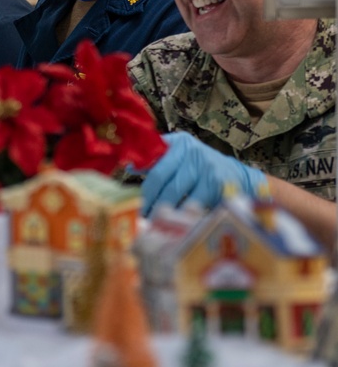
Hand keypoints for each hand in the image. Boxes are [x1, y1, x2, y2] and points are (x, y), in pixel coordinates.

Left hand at [139, 132, 267, 216]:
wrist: (238, 176)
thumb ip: (156, 161)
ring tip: (157, 225)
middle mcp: (192, 151)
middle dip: (152, 203)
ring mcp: (206, 167)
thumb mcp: (179, 157)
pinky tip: (177, 224)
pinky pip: (195, 204)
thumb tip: (129, 166)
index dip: (145, 188)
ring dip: (166, 212)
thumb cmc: (200, 168)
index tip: (135, 204)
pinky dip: (184, 215)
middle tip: (144, 220)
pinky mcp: (218, 184)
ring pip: (178, 194)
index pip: (155, 166)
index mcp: (179, 142)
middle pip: (164, 181)